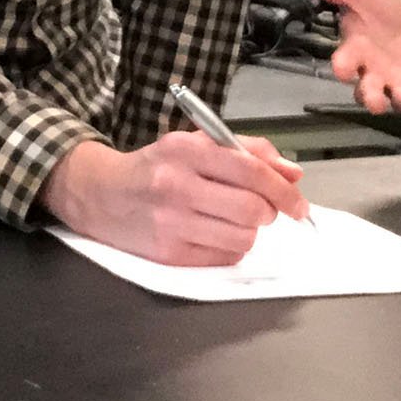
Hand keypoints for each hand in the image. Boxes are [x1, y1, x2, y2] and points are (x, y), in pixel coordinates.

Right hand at [38, 132, 309, 266]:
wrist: (101, 194)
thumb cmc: (156, 167)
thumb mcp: (195, 144)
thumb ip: (247, 152)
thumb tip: (292, 173)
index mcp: (186, 151)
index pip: (251, 172)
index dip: (283, 191)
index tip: (298, 204)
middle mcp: (177, 186)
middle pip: (251, 209)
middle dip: (268, 212)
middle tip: (262, 210)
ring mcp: (171, 223)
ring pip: (242, 238)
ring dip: (250, 232)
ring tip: (232, 220)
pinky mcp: (168, 254)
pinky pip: (224, 257)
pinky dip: (231, 247)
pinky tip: (215, 233)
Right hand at [298, 0, 400, 115]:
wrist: (399, 18)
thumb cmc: (373, 10)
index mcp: (354, 54)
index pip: (344, 63)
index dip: (342, 67)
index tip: (342, 70)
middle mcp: (373, 76)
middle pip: (370, 93)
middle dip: (373, 99)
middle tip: (377, 105)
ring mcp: (398, 85)